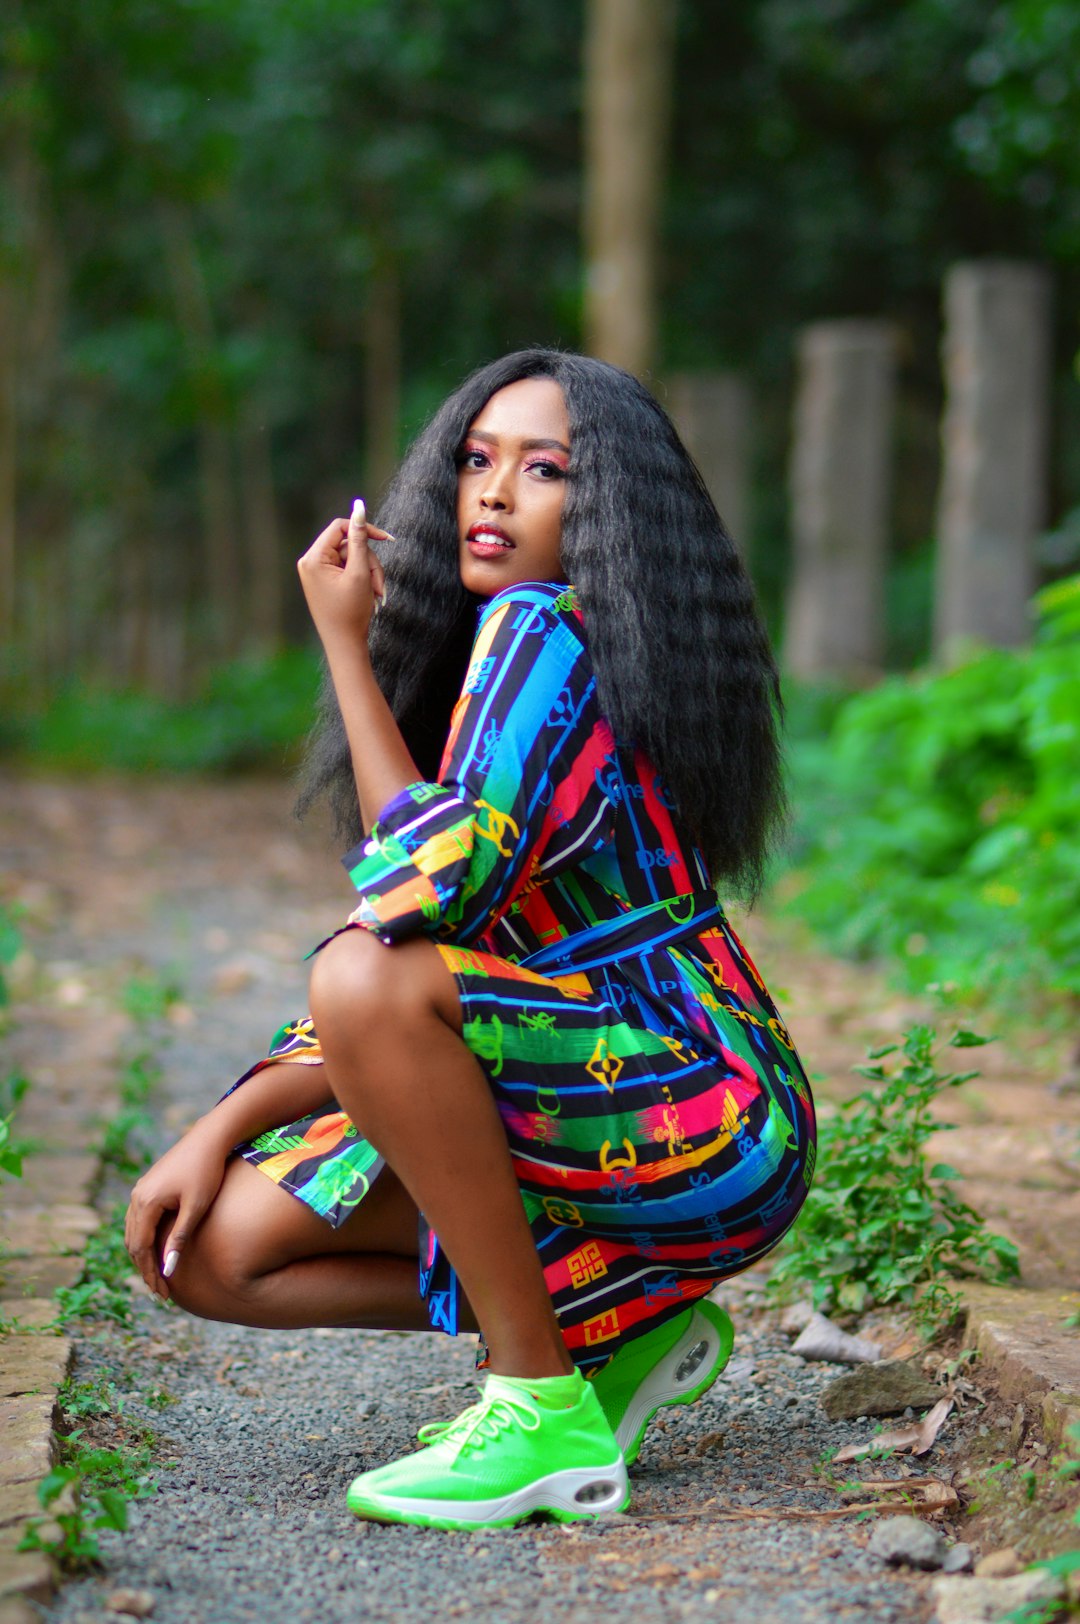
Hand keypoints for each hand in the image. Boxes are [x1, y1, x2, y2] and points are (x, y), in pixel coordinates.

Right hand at [124, 1123, 229, 1299]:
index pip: (140, 1248)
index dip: (149, 1273)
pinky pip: (140, 1220)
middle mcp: (137, 1196)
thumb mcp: (196, 1207)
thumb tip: (167, 1270)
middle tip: (160, 1293)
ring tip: (158, 1277)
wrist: (210, 1137)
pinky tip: (157, 1251)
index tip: (162, 1294)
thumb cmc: (207, 1170)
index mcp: (145, 1202)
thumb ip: (179, 1238)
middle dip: (145, 1268)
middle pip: (133, 1242)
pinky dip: (145, 1239)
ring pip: (134, 1231)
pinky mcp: (149, 1186)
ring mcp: (141, 1190)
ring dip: (143, 1255)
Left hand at [297, 498, 389, 646]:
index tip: (387, 539)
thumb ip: (359, 538)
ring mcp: (317, 573)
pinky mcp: (324, 581)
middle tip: (379, 586)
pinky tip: (370, 597)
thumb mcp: (359, 572)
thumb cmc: (351, 612)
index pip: (340, 528)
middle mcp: (310, 563)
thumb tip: (359, 506)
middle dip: (368, 563)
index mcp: (313, 559)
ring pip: (351, 558)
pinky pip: (347, 570)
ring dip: (369, 574)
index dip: (364, 530)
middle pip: (348, 545)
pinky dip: (362, 580)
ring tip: (377, 596)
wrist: (345, 645)